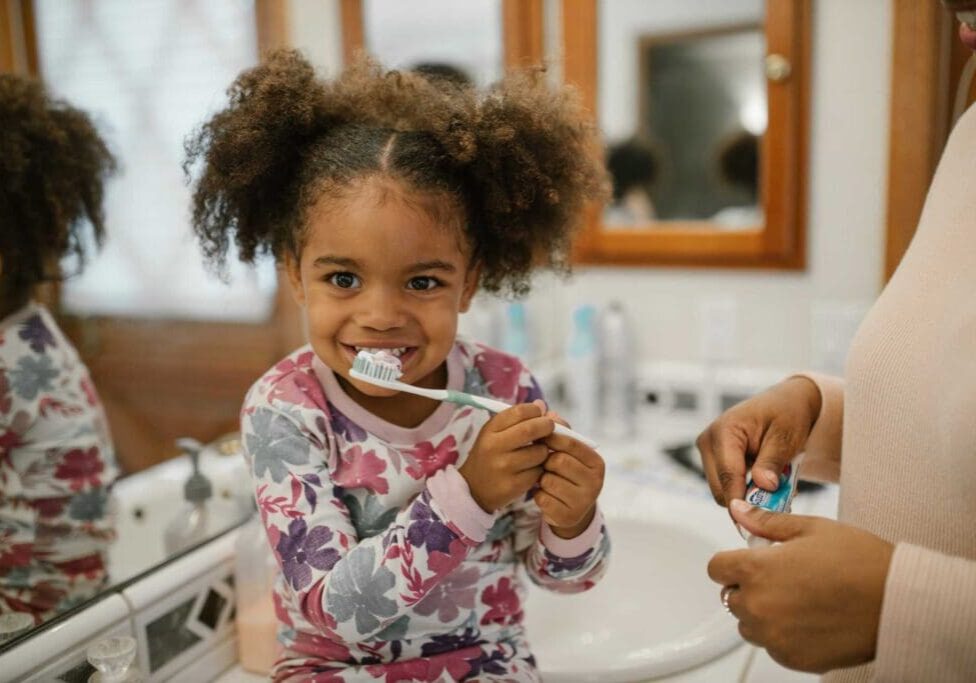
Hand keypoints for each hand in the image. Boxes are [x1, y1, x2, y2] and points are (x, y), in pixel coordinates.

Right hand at [458, 400, 554, 512]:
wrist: (473, 489)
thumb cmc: (490, 455)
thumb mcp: (495, 433)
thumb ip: (518, 418)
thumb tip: (542, 405)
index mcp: (490, 430)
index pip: (519, 411)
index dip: (535, 410)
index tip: (540, 414)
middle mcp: (494, 447)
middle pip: (530, 429)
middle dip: (547, 426)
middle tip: (550, 428)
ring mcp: (504, 467)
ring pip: (539, 452)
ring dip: (544, 450)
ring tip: (537, 452)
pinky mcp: (514, 485)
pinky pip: (539, 472)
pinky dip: (540, 468)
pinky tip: (532, 468)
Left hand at [535, 416, 604, 538]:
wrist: (571, 510)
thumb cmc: (567, 473)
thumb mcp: (568, 453)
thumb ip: (560, 431)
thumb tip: (547, 410)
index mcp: (597, 463)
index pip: (571, 443)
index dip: (551, 437)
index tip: (538, 436)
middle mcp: (595, 483)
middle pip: (558, 461)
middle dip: (546, 461)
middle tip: (544, 463)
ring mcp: (583, 501)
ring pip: (548, 480)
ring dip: (541, 479)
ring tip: (545, 480)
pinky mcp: (568, 516)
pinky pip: (542, 498)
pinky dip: (538, 495)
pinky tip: (545, 495)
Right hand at [696, 376, 821, 505]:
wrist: (786, 402)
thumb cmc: (786, 414)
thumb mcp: (785, 437)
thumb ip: (772, 462)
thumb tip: (763, 486)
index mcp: (724, 431)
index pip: (727, 475)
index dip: (741, 501)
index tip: (757, 520)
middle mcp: (709, 440)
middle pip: (719, 488)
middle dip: (747, 500)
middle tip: (778, 503)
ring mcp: (709, 450)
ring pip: (722, 490)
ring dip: (748, 495)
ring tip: (776, 489)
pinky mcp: (715, 459)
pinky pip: (727, 484)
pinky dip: (746, 490)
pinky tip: (766, 483)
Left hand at [708, 500, 893, 672]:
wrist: (898, 603)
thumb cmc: (860, 563)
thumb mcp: (811, 528)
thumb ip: (766, 522)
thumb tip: (739, 511)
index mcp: (756, 570)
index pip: (716, 568)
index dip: (732, 562)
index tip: (749, 561)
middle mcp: (758, 606)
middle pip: (732, 597)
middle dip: (750, 586)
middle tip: (785, 577)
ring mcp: (773, 636)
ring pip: (750, 624)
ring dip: (764, 612)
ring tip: (801, 599)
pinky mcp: (792, 658)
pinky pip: (773, 646)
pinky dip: (783, 635)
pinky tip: (810, 620)